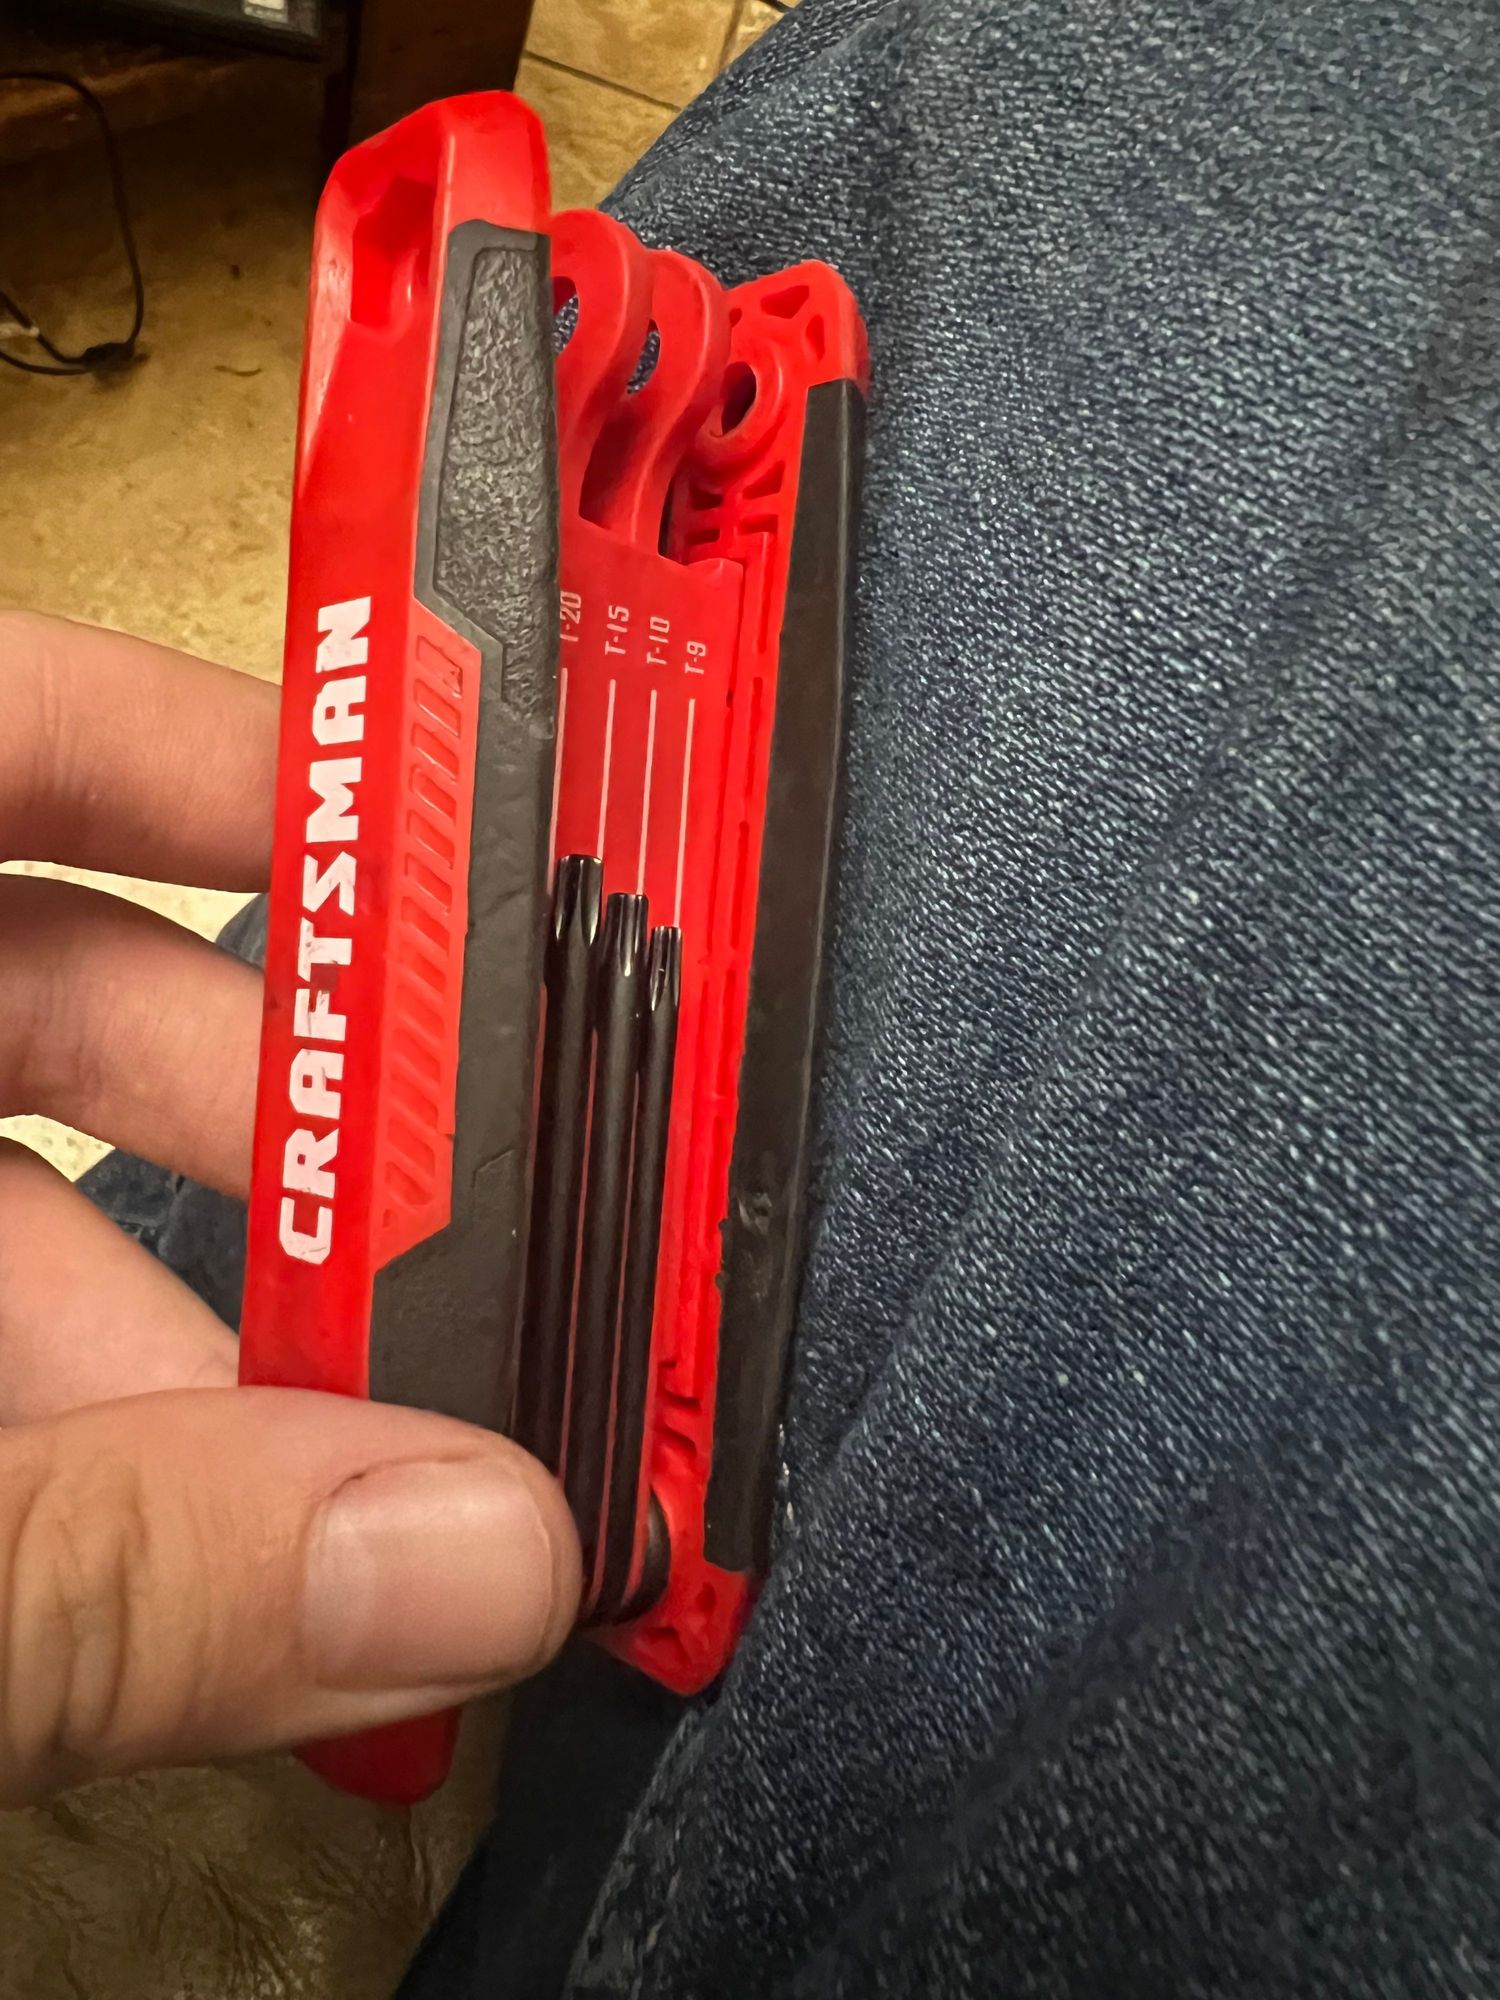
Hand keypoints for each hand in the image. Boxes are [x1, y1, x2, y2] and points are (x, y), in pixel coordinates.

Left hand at [0, 612, 579, 1807]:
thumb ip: (102, 1558)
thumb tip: (474, 1566)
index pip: (0, 721)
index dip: (225, 747)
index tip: (434, 844)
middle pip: (45, 978)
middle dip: (281, 1128)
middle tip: (463, 1266)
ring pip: (11, 1191)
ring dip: (198, 1334)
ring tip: (348, 1501)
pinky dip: (85, 1431)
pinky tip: (194, 1574)